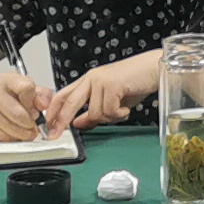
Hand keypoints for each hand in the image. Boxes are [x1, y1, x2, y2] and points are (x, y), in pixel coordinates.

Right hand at [0, 67, 50, 141]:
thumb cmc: (8, 96)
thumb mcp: (28, 89)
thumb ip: (42, 95)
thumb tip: (45, 105)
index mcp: (7, 80)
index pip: (26, 88)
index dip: (34, 102)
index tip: (37, 109)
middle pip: (18, 113)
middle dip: (31, 123)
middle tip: (34, 124)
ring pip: (11, 128)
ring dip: (23, 133)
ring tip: (26, 130)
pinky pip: (3, 137)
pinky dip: (12, 138)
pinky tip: (13, 131)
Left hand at [45, 53, 164, 132]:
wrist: (154, 68)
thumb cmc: (136, 82)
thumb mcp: (112, 100)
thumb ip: (94, 111)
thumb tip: (78, 123)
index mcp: (88, 81)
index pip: (63, 95)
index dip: (53, 112)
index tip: (49, 127)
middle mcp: (91, 79)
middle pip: (69, 102)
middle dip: (61, 121)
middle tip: (56, 135)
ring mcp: (100, 81)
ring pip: (95, 112)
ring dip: (109, 118)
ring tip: (121, 112)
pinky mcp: (111, 84)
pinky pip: (109, 110)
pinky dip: (119, 115)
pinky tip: (126, 110)